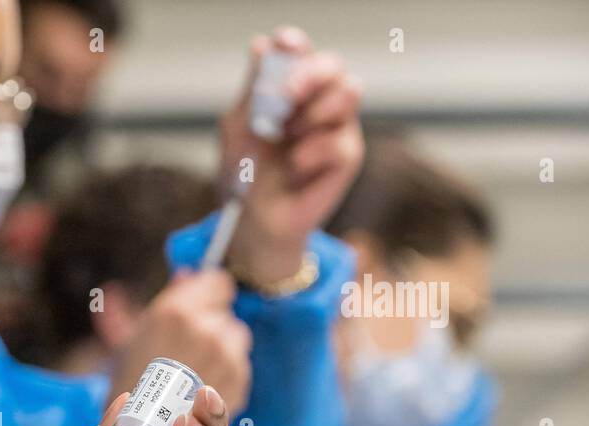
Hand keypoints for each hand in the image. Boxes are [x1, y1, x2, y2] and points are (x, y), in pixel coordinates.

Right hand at [110, 269, 252, 411]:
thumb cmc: (131, 378)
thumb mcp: (136, 331)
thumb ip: (164, 299)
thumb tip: (188, 273)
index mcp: (177, 311)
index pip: (219, 283)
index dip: (209, 295)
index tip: (200, 308)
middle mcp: (205, 330)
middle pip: (227, 313)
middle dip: (213, 325)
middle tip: (190, 347)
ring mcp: (225, 357)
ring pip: (236, 339)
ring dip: (223, 349)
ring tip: (198, 369)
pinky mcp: (238, 382)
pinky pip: (241, 364)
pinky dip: (227, 372)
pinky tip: (205, 385)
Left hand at [220, 26, 363, 286]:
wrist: (251, 220)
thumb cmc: (245, 174)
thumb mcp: (239, 127)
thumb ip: (254, 88)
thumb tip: (261, 44)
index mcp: (291, 90)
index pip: (302, 53)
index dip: (296, 44)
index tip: (284, 44)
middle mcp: (318, 102)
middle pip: (333, 65)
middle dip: (309, 74)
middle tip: (284, 97)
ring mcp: (337, 127)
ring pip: (349, 92)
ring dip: (313, 112)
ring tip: (287, 137)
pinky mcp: (348, 157)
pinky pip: (339, 140)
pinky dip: (309, 154)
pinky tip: (294, 169)